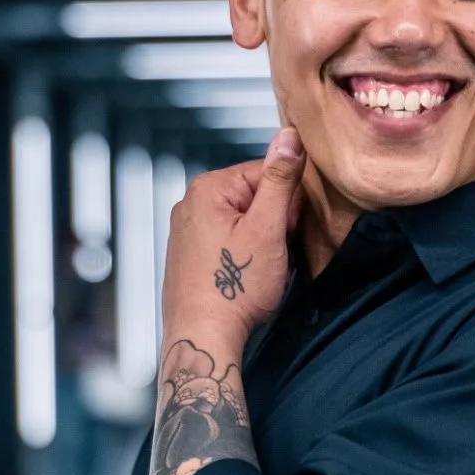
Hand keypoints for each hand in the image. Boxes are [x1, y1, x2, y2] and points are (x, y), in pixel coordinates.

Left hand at [160, 127, 305, 355]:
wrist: (203, 339)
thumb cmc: (234, 290)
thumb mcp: (268, 229)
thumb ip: (280, 179)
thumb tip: (289, 135)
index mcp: (207, 188)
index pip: (266, 172)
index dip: (287, 202)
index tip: (288, 231)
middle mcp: (189, 203)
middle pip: (253, 195)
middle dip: (273, 221)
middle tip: (273, 254)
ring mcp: (185, 230)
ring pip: (241, 220)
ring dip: (261, 239)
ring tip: (258, 269)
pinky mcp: (187, 253)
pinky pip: (226, 239)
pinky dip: (242, 253)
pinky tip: (244, 277)